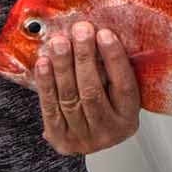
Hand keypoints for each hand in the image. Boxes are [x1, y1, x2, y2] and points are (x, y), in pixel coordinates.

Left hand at [34, 20, 139, 155]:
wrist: (88, 140)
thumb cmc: (104, 107)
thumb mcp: (117, 93)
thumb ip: (112, 71)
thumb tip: (99, 34)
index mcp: (128, 118)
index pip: (124, 85)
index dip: (114, 58)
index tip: (104, 34)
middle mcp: (108, 131)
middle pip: (92, 92)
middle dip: (84, 58)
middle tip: (79, 31)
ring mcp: (83, 138)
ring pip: (69, 98)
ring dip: (62, 66)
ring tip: (59, 42)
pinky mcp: (61, 139)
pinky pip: (50, 108)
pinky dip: (46, 83)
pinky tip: (44, 63)